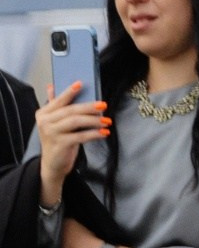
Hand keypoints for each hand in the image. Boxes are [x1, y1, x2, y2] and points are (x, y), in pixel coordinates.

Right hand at [34, 80, 107, 207]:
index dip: (69, 92)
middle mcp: (45, 122)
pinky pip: (80, 136)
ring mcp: (51, 133)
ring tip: (107, 120)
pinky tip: (104, 133)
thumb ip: (54, 104)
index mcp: (43, 113)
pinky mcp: (60, 144)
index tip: (80, 84)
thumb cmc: (58, 139)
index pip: (58, 100)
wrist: (53, 163)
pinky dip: (94, 134)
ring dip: (94, 120)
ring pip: (75, 121)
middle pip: (70, 110)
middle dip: (89, 106)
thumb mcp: (54, 122)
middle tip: (104, 104)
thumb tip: (51, 86)